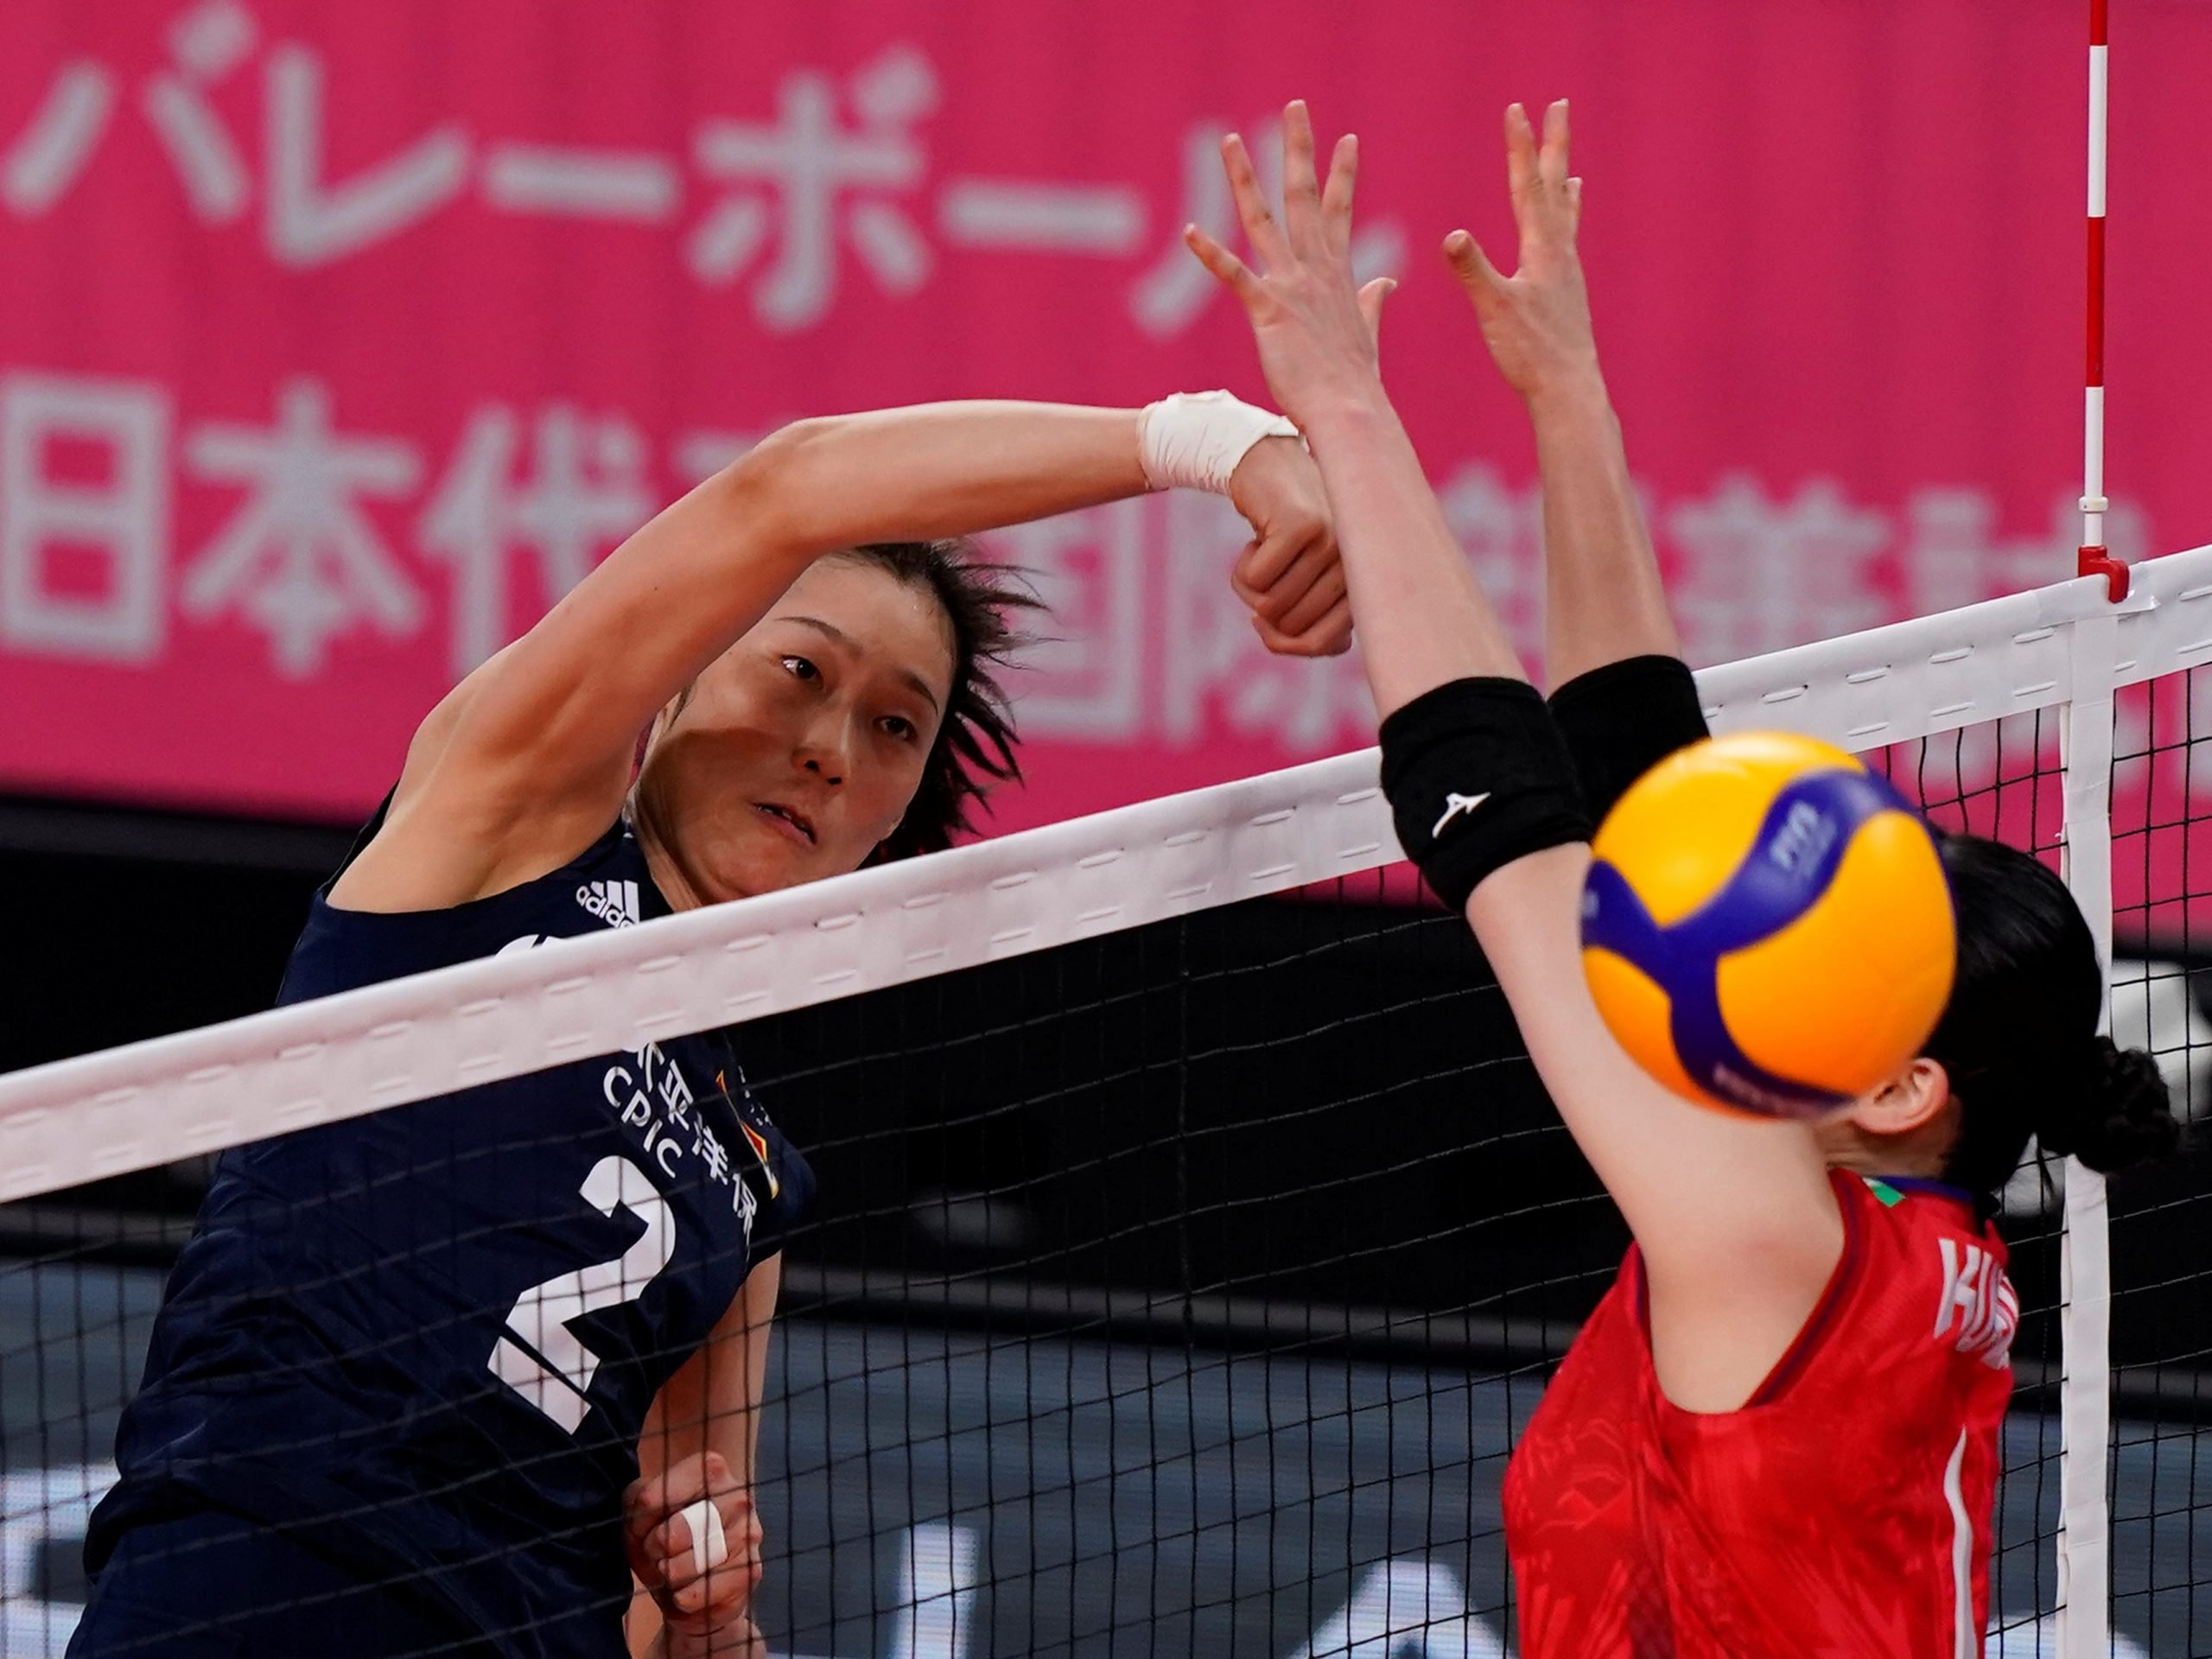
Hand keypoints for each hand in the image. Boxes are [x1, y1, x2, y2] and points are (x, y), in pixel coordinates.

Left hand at [625, 1451, 763, 1651]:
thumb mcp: (644, 1514)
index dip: (636, 1525)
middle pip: (668, 1536)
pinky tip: (688, 1591)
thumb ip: (637, 1504)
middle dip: (653, 1552)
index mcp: (711, 1469)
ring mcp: (748, 1534)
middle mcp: (737, 1496)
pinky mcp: (750, 1573)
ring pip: (678, 1568)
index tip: (644, 1529)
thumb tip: (643, 1513)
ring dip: (667, 1577)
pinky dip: (682, 1599)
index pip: (649, 1500)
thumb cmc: (668, 1541)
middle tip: (660, 1554)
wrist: (701, 1586)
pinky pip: (694, 1594)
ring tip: (675, 1572)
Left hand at [1184, 101, 1394, 431]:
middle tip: (1294, 107)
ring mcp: (1292, 288)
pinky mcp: (1269, 312)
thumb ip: (1373, 304)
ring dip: (1244, 179)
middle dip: (1299, 150)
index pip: (1340, 213)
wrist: (1350, 412)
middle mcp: (1316, 272)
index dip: (1342, 175)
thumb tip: (1388, 283)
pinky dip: (1212, 253)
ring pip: (1265, 221)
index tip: (1347, 139)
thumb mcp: (1367, 335)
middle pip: (1305, 198)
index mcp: (1338, 277)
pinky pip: (1236, 275)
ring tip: (1230, 140)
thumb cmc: (1356, 384)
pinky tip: (1190, 231)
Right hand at [1225, 435, 1352, 655]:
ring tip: (1264, 548)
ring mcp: (1333, 543)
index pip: (1324, 646)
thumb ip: (1309, 624)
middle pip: (1291, 628)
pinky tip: (1257, 535)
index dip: (1285, 640)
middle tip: (1268, 568)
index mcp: (1366, 581)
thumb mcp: (1302, 580)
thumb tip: (1299, 642)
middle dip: (1262, 607)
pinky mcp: (1302, 527)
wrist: (1267, 465)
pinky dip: (1242, 566)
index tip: (1273, 609)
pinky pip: (1255, 581)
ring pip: (1270, 606)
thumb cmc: (1283, 531)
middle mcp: (1358, 563)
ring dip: (1248, 584)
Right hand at [1443, 101, 1602, 404]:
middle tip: (1557, 106)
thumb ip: (1473, 271)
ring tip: (1569, 167)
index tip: (1516, 110)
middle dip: (1552, 145)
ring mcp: (1566, 273)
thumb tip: (1451, 235)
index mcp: (1542, 251)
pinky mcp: (1567, 294)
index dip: (1519, 147)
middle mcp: (1560, 253)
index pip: (1527, 186)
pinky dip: (1566, 228)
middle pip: (1555, 186)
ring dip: (1562, 184)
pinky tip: (1564, 236)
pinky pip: (1566, 245)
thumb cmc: (1532, 354)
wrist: (1569, 391)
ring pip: (1565, 215)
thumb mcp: (1495, 310)